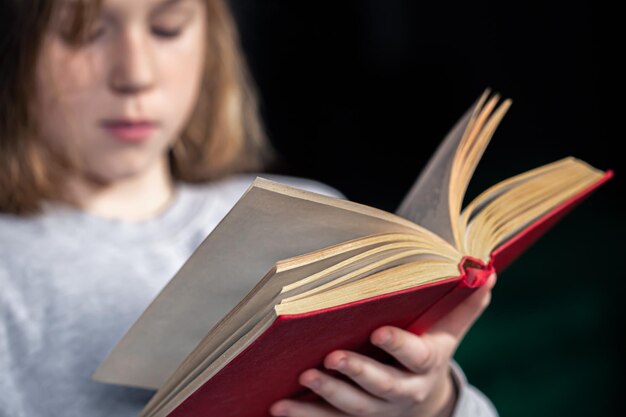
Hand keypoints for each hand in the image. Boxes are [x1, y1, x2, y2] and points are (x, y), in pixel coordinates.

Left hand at [269, 272, 496, 416]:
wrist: (422, 400)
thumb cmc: (429, 350)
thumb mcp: (448, 328)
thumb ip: (464, 303)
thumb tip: (487, 270)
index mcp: (425, 365)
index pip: (415, 357)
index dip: (398, 347)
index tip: (380, 332)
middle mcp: (403, 392)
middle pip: (383, 387)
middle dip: (359, 374)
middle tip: (332, 357)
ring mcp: (377, 410)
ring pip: (353, 408)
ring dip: (328, 394)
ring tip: (305, 375)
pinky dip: (304, 416)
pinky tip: (278, 406)